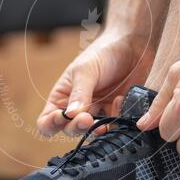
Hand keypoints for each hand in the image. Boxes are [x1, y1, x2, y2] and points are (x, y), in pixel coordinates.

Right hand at [37, 29, 153, 136]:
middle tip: (87, 119)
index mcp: (62, 97)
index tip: (62, 117)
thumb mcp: (86, 70)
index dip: (51, 124)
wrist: (132, 45)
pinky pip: (113, 127)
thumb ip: (79, 94)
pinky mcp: (116, 114)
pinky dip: (116, 121)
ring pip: (91, 133)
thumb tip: (71, 116)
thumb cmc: (103, 53)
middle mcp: (77, 109)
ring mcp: (97, 113)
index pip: (47, 121)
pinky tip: (119, 101)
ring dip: (96, 129)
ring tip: (104, 118)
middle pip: (69, 130)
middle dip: (76, 127)